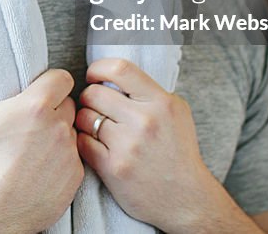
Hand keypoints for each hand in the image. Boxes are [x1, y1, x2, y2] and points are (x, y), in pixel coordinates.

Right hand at [0, 69, 83, 232]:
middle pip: (68, 105)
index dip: (51, 82)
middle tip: (33, 122)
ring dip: (57, 135)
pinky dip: (60, 161)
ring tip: (33, 149)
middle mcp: (58, 127)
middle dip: (53, 109)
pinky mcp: (75, 177)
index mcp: (35, 106)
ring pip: (70, 132)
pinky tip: (39, 169)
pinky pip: (73, 159)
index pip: (62, 78)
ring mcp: (69, 153)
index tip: (41, 90)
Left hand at [76, 58, 237, 232]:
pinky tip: (95, 144)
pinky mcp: (113, 168)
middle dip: (89, 97)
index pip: (119, 69)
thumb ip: (149, 91)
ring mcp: (127, 146)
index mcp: (161, 102)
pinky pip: (82, 142)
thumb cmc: (178, 151)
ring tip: (95, 127)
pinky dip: (84, 141)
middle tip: (94, 106)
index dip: (98, 69)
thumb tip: (113, 76)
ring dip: (85, 120)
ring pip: (84, 118)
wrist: (186, 198)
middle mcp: (144, 121)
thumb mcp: (176, 112)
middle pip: (94, 93)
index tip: (94, 76)